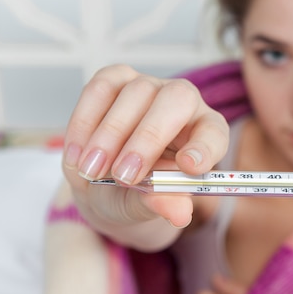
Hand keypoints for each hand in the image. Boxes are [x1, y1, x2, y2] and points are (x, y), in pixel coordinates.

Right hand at [61, 64, 228, 249]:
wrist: (104, 185)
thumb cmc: (137, 193)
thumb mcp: (148, 206)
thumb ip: (161, 204)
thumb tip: (179, 213)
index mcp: (206, 133)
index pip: (215, 132)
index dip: (205, 147)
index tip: (189, 167)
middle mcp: (185, 103)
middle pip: (178, 99)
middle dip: (149, 138)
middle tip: (124, 175)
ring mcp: (151, 86)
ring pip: (137, 91)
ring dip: (111, 133)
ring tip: (92, 170)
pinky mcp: (116, 79)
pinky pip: (101, 87)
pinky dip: (85, 121)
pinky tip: (77, 155)